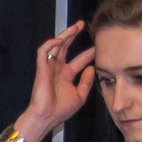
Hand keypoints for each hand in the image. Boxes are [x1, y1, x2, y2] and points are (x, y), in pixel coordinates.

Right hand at [21, 21, 95, 140]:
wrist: (47, 117)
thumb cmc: (61, 110)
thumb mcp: (80, 95)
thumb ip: (86, 82)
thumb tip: (92, 68)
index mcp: (66, 76)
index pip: (79, 60)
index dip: (89, 53)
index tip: (99, 46)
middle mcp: (58, 69)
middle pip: (65, 48)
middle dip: (73, 36)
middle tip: (82, 25)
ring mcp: (49, 68)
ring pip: (55, 46)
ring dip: (64, 35)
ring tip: (75, 27)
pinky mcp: (41, 68)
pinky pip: (43, 52)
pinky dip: (50, 44)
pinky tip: (60, 40)